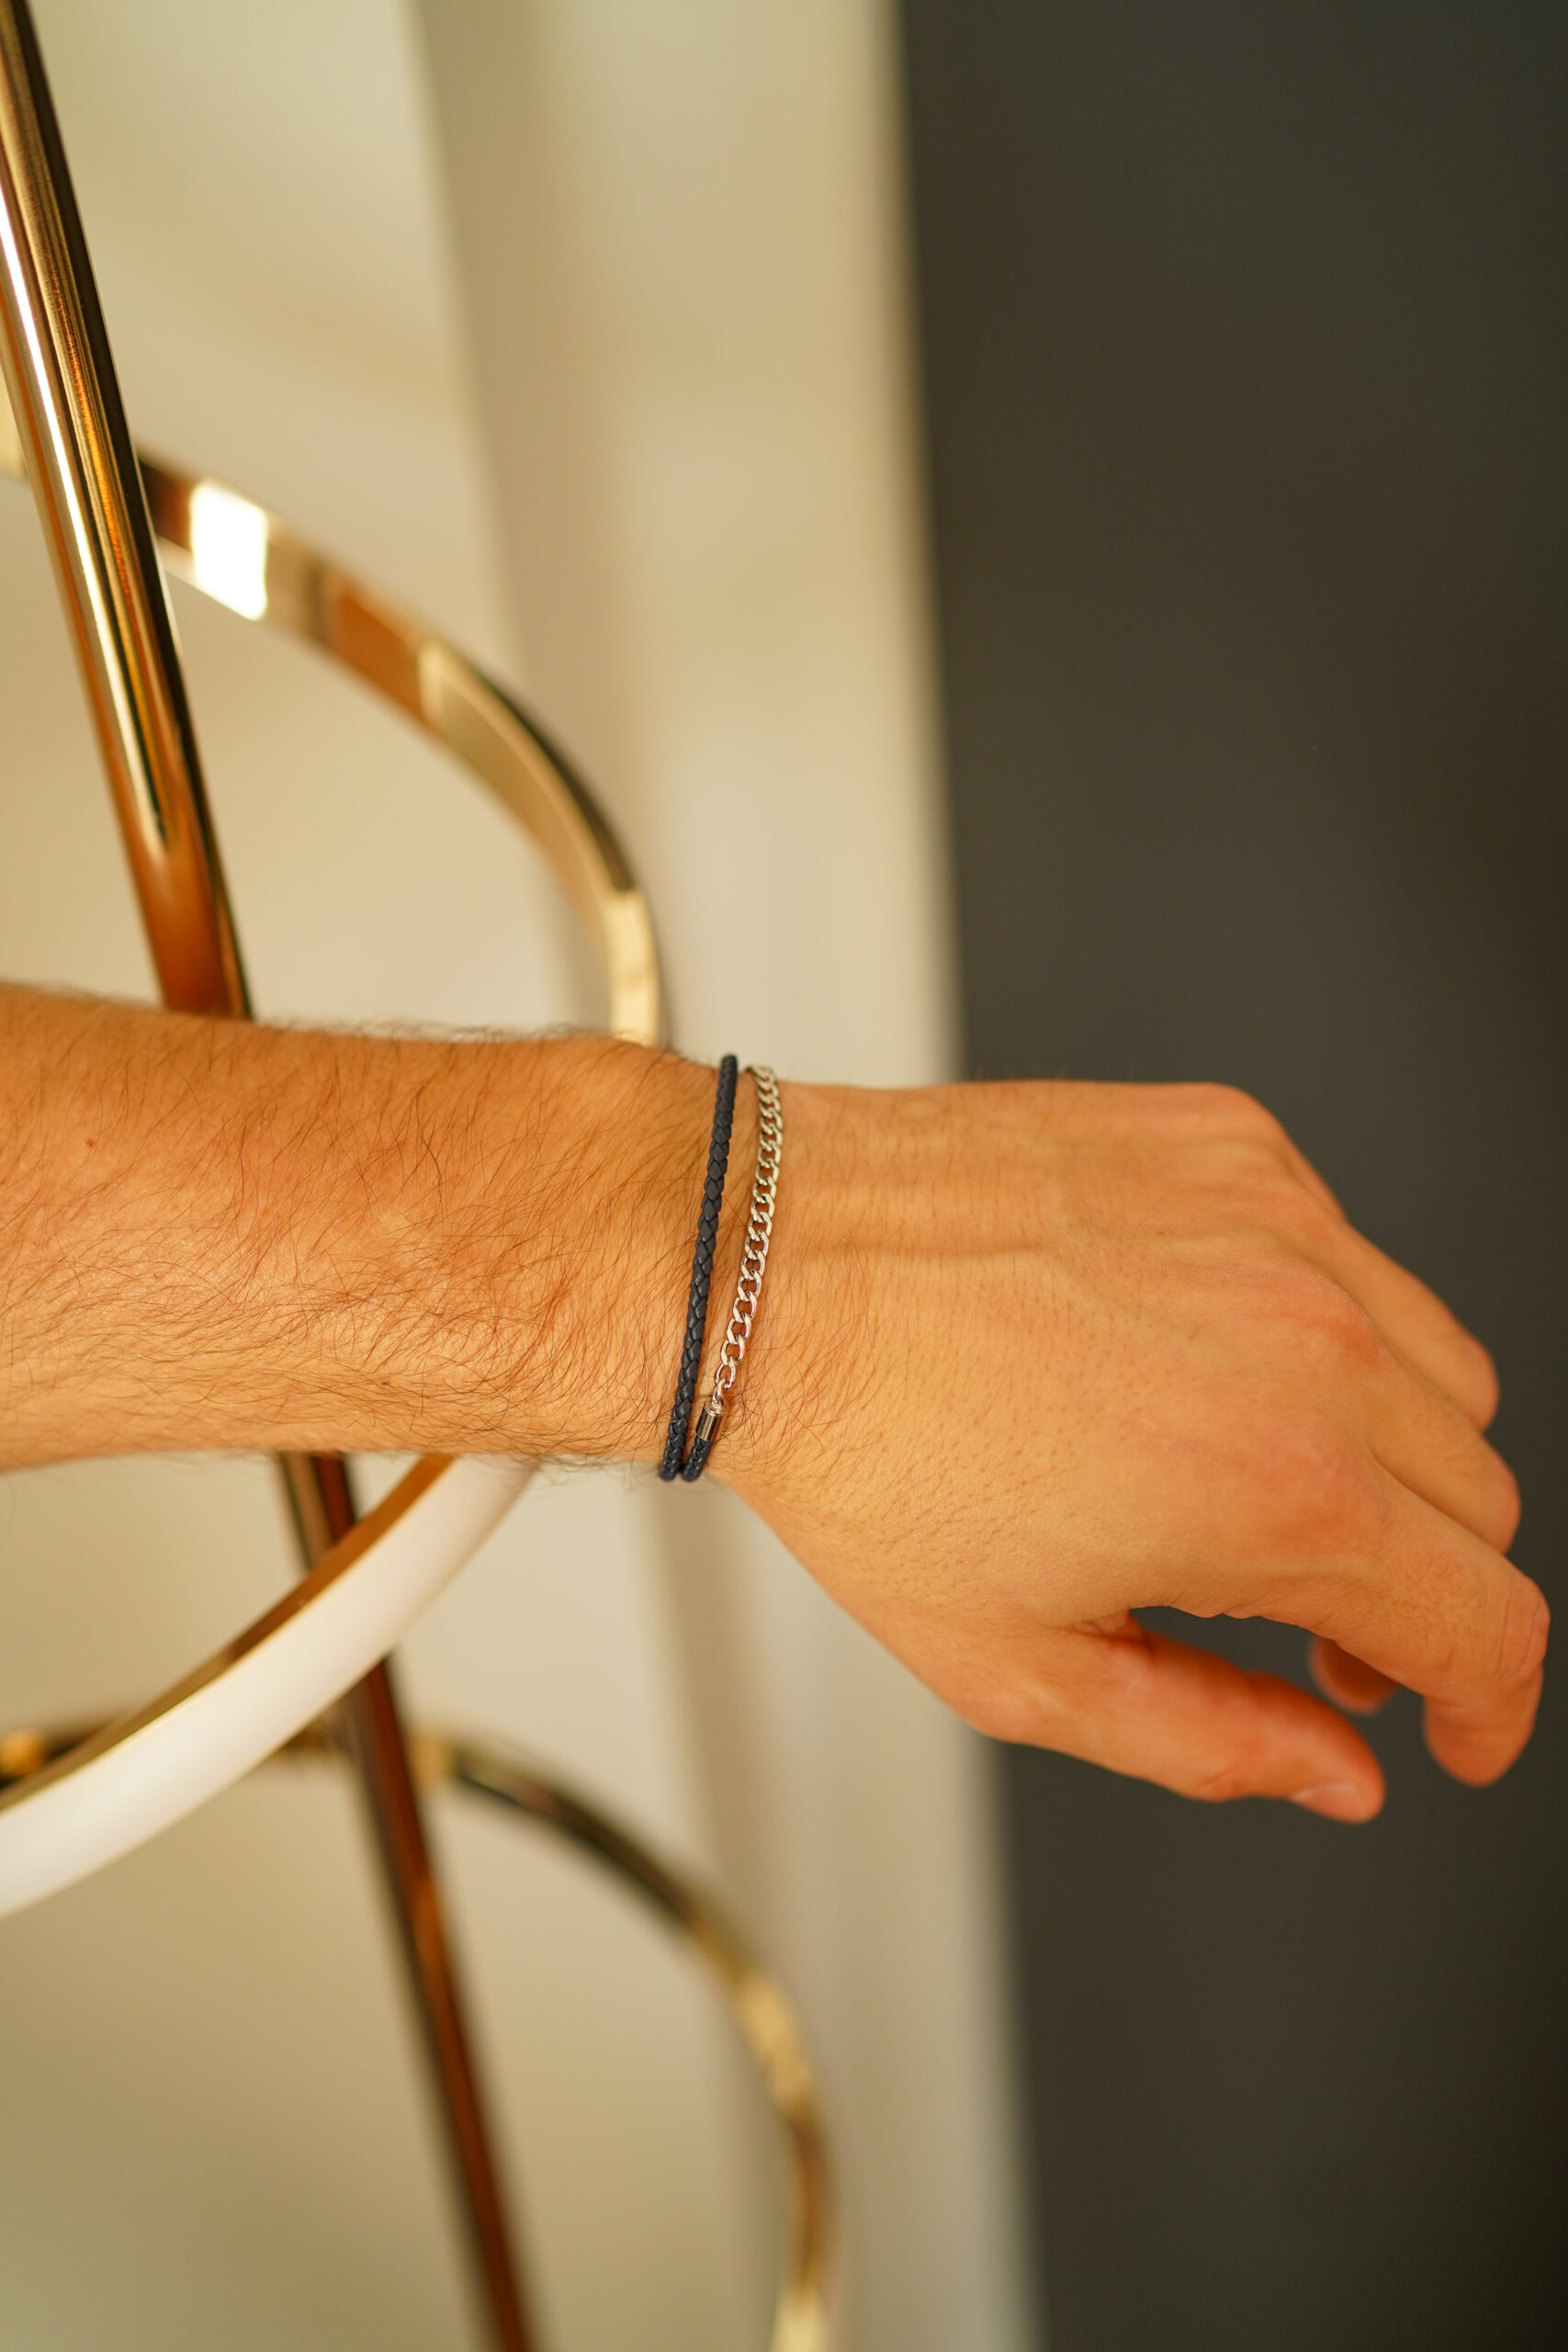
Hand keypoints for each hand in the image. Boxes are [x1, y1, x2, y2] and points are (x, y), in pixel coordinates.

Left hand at [723, 1077, 1542, 1819]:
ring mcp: (1284, 1223)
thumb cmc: (862, 1448)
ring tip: (1247, 1481)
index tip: (1454, 1722)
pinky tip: (1195, 1353)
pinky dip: (1316, 1322)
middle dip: (1420, 1590)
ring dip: (1388, 1454)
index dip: (1491, 1707)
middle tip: (1308, 1618)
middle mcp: (1313, 1340)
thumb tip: (1338, 1771)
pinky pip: (1349, 1252)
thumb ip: (1214, 1742)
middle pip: (1480, 1501)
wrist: (764, 1264)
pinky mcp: (1239, 1145)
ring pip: (1441, 1370)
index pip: (1490, 1624)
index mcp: (1279, 1488)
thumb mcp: (1022, 1668)